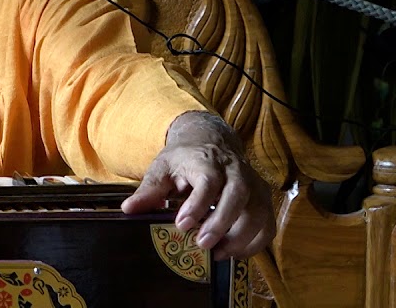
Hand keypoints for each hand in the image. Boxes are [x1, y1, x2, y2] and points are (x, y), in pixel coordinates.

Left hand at [121, 112, 274, 259]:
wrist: (210, 141)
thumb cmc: (184, 158)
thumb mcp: (162, 168)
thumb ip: (148, 190)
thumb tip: (128, 209)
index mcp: (207, 160)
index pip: (208, 180)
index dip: (198, 203)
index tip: (182, 224)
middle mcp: (236, 170)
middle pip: (238, 194)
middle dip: (222, 222)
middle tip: (202, 244)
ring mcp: (254, 185)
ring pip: (257, 211)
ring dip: (240, 237)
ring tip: (217, 254)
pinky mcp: (263, 200)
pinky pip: (267, 225)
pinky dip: (254, 243)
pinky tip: (233, 253)